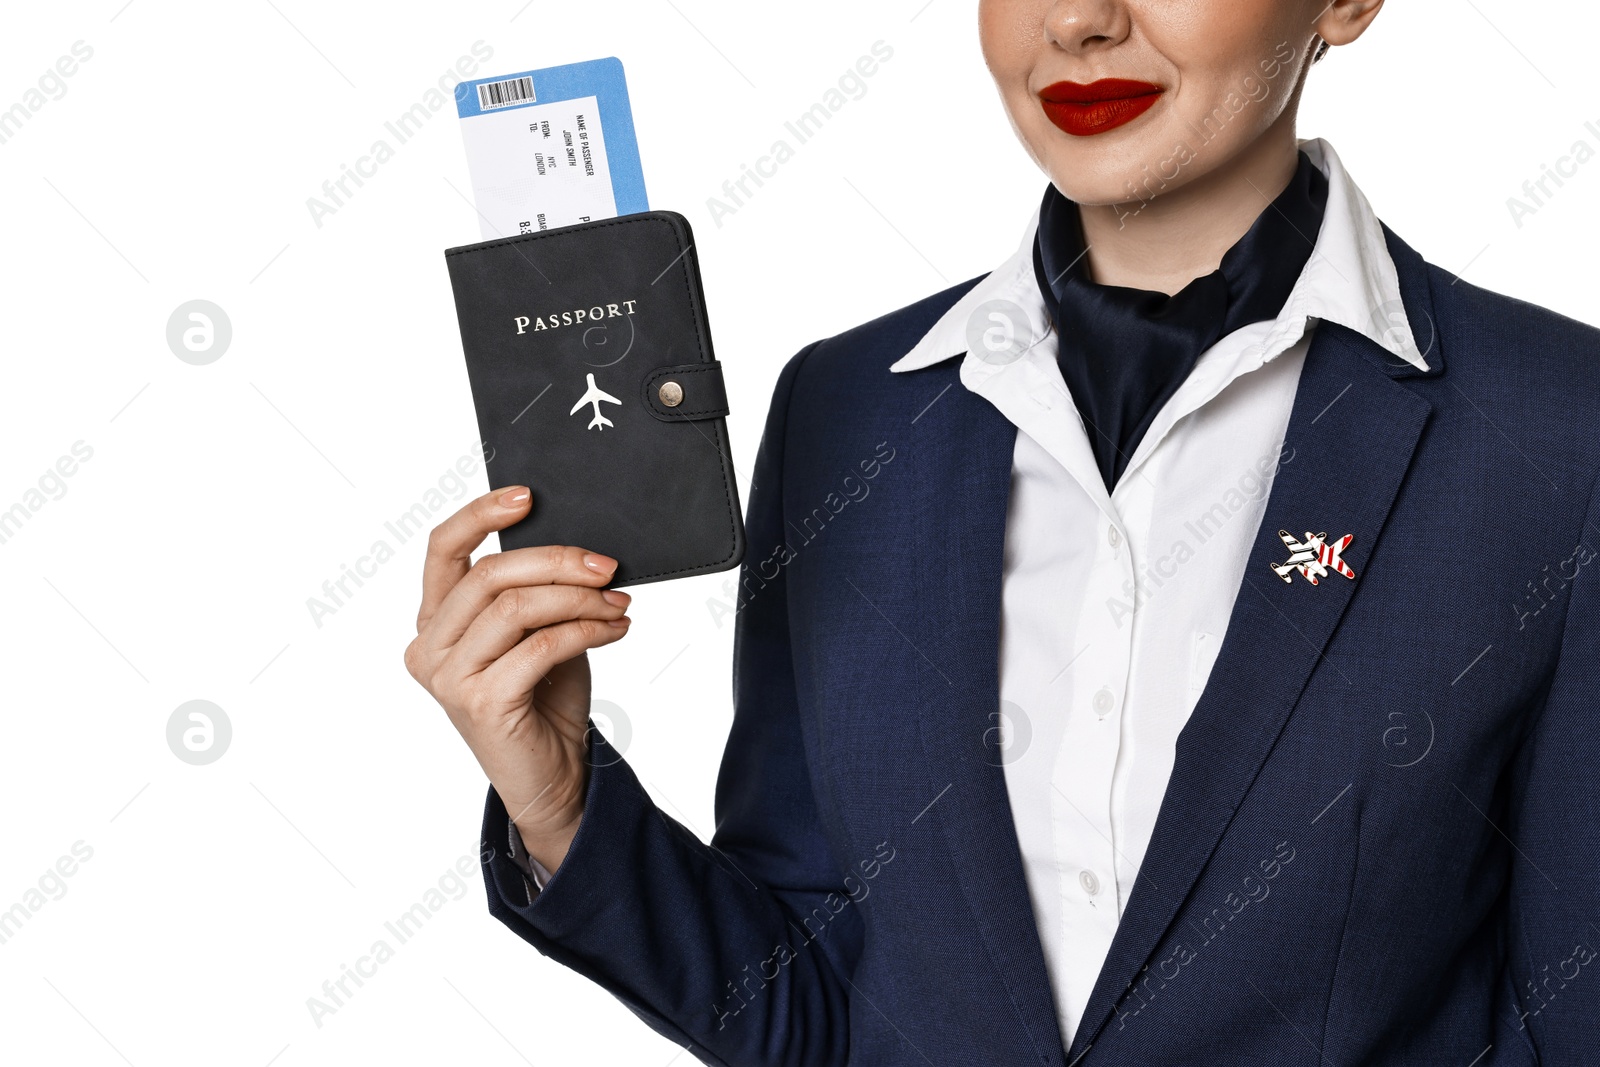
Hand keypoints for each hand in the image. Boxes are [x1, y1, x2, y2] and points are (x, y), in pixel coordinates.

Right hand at [404, 485, 631, 871]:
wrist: (553, 777)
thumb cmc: (544, 701)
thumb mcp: (538, 633)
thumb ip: (538, 593)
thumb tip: (578, 548)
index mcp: (434, 623)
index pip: (443, 550)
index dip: (480, 514)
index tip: (527, 496)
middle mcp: (429, 648)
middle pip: (489, 574)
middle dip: (557, 561)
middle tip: (606, 566)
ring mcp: (449, 679)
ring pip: (516, 606)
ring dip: (578, 597)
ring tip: (617, 601)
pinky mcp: (482, 703)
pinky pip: (541, 645)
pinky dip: (587, 629)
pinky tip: (615, 628)